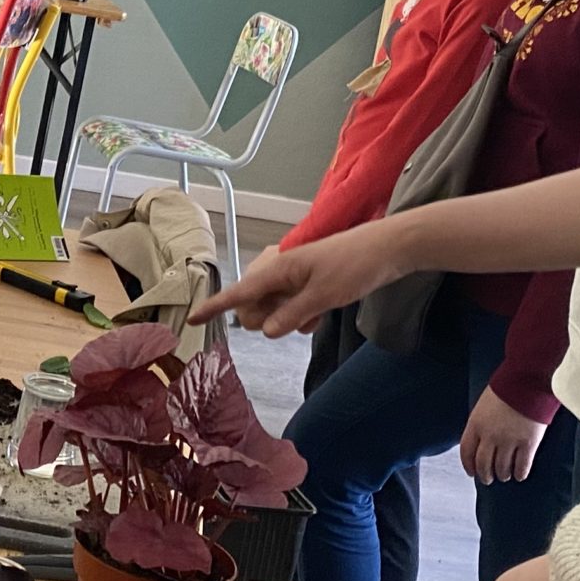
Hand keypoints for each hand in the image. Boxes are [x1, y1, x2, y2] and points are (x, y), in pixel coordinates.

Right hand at [188, 220, 411, 337]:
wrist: (388, 249)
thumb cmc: (355, 267)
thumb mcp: (323, 297)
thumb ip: (291, 315)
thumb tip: (266, 331)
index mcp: (277, 268)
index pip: (238, 292)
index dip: (214, 307)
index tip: (191, 320)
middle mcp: (279, 270)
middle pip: (253, 307)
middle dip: (267, 320)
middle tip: (295, 319)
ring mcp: (293, 277)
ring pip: (273, 309)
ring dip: (289, 318)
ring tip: (316, 313)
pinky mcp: (306, 282)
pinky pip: (290, 307)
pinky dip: (301, 314)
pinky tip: (321, 313)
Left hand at [461, 385, 547, 483]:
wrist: (528, 381)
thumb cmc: (506, 388)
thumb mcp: (484, 404)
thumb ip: (481, 423)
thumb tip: (481, 440)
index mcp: (476, 424)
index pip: (466, 451)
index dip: (468, 465)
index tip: (471, 472)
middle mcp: (490, 436)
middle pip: (483, 464)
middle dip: (485, 475)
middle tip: (488, 479)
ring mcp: (509, 441)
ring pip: (502, 468)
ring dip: (502, 475)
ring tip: (504, 476)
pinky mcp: (528, 444)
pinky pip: (522, 466)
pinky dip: (520, 473)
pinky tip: (519, 475)